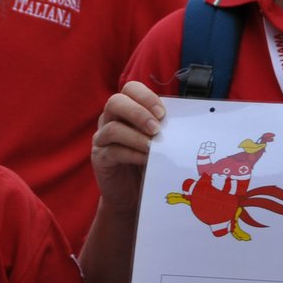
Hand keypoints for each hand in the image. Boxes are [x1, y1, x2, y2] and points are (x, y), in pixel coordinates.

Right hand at [90, 82, 164, 214]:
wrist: (131, 194)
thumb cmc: (146, 162)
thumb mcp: (157, 141)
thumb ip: (162, 127)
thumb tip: (182, 120)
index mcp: (125, 110)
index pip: (130, 89)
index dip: (146, 97)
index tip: (162, 113)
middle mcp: (109, 120)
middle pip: (115, 102)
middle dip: (138, 112)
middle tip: (156, 128)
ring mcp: (102, 139)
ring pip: (112, 128)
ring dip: (136, 136)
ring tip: (152, 146)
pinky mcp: (99, 158)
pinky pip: (112, 152)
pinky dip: (131, 154)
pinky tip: (145, 159)